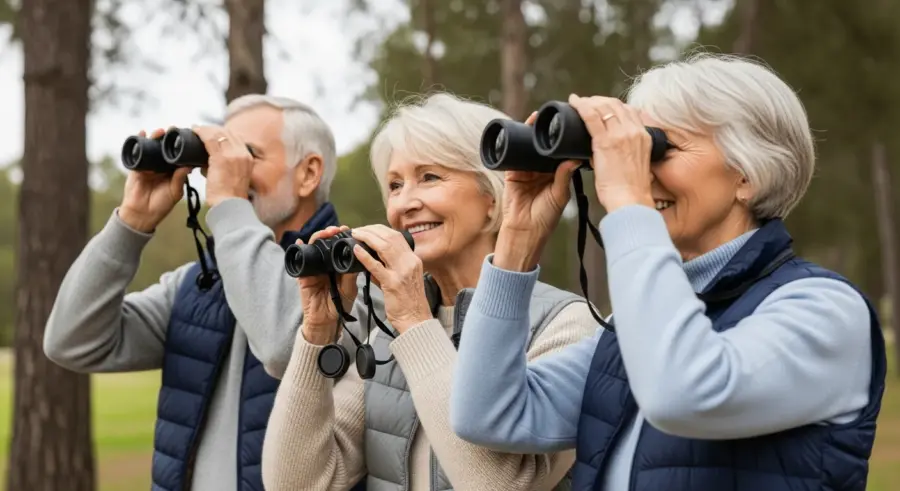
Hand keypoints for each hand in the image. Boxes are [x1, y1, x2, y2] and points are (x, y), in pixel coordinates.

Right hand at [119, 128, 191, 232]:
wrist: (142, 214)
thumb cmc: (161, 205)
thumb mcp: (175, 192)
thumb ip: (180, 179)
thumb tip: (188, 166)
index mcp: (172, 172)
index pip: (177, 155)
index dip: (180, 146)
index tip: (186, 136)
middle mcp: (161, 167)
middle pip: (164, 149)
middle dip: (167, 138)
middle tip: (173, 130)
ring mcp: (149, 166)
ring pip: (152, 148)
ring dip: (155, 138)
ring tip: (160, 131)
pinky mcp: (137, 167)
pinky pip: (138, 152)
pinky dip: (139, 142)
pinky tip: (142, 134)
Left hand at [192, 125, 253, 207]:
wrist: (231, 206)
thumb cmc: (230, 196)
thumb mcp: (234, 177)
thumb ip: (226, 167)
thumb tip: (207, 163)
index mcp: (248, 158)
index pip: (235, 138)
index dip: (222, 132)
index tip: (211, 132)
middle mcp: (243, 154)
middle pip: (227, 133)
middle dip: (213, 128)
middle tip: (201, 129)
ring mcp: (233, 155)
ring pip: (218, 134)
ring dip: (206, 129)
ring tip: (196, 129)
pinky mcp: (221, 159)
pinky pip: (209, 140)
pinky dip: (201, 133)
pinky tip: (194, 131)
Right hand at [297, 226, 359, 345]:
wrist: (327, 321)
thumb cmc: (339, 305)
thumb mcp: (350, 289)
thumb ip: (351, 275)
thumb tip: (356, 256)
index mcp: (337, 265)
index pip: (338, 246)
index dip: (342, 236)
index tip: (348, 230)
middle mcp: (325, 264)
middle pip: (325, 243)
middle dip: (329, 233)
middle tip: (337, 230)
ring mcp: (313, 268)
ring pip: (313, 248)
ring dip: (318, 238)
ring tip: (325, 233)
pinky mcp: (303, 275)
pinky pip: (299, 260)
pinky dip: (299, 249)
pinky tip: (301, 242)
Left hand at [349, 225, 431, 334]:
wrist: (416, 320)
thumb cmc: (409, 302)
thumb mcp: (404, 279)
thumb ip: (390, 267)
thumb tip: (372, 258)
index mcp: (413, 260)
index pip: (397, 236)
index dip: (381, 229)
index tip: (369, 229)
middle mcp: (410, 262)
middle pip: (390, 238)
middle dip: (372, 230)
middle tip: (358, 230)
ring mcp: (402, 272)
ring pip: (384, 247)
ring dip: (368, 238)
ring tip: (356, 235)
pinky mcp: (393, 283)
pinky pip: (376, 266)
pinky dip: (365, 256)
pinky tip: (356, 250)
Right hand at [494, 111, 579, 271]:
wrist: (524, 231)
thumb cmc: (545, 218)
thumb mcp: (559, 196)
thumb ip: (563, 177)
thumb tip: (574, 159)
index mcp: (555, 174)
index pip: (559, 152)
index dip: (562, 140)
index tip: (569, 125)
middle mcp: (540, 170)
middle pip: (543, 146)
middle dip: (546, 133)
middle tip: (553, 116)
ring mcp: (525, 170)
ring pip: (528, 147)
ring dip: (531, 134)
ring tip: (537, 118)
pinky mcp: (512, 172)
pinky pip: (513, 154)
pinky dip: (516, 142)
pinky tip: (520, 130)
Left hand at [567, 94, 654, 210]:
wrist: (630, 201)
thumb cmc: (630, 190)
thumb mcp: (636, 164)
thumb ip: (626, 152)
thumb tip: (607, 149)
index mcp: (644, 136)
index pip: (629, 110)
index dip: (613, 105)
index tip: (602, 106)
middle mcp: (634, 131)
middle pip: (615, 105)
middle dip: (600, 100)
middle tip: (586, 102)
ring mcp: (621, 135)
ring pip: (603, 107)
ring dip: (589, 101)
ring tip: (578, 102)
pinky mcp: (605, 142)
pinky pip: (591, 116)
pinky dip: (581, 106)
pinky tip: (573, 102)